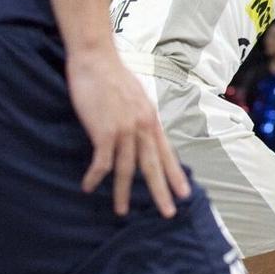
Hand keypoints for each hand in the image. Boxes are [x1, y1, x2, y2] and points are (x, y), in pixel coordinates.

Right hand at [67, 48, 189, 216]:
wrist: (96, 59)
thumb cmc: (113, 76)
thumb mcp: (137, 99)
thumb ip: (141, 118)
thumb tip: (142, 133)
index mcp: (152, 120)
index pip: (167, 153)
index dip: (175, 174)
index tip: (185, 193)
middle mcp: (143, 128)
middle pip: (154, 166)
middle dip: (161, 192)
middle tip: (168, 213)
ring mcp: (125, 130)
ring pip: (127, 169)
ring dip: (123, 192)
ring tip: (122, 211)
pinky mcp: (105, 131)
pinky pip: (102, 162)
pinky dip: (96, 177)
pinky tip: (89, 187)